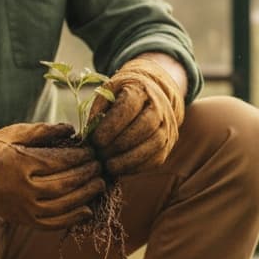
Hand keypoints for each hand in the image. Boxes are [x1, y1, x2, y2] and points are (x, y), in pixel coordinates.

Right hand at [0, 122, 104, 228]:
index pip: (61, 161)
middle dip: (88, 174)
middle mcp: (24, 189)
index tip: (92, 151)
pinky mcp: (25, 221)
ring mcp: (25, 209)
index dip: (81, 157)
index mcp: (21, 164)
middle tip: (100, 166)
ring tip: (99, 184)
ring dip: (86, 196)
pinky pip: (54, 224)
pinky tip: (87, 209)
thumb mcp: (13, 133)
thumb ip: (42, 131)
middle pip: (66, 184)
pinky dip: (73, 218)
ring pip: (64, 206)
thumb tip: (71, 128)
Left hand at [88, 57, 184, 176]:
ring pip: (154, 144)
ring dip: (129, 159)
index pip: (129, 107)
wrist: (152, 93)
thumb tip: (89, 134)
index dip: (112, 126)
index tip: (95, 140)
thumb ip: (97, 110)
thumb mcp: (107, 93)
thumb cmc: (122, 95)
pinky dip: (137, 167)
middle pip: (145, 126)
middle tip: (100, 155)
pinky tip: (120, 169)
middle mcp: (159, 106)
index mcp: (141, 89)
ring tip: (108, 166)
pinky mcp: (168, 143)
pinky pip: (156, 158)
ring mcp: (167, 125)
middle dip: (120, 144)